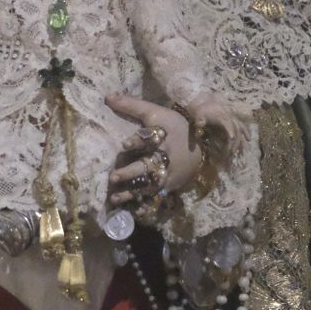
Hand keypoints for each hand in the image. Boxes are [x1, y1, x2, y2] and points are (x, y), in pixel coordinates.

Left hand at [104, 95, 196, 209]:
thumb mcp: (156, 113)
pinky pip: (157, 198)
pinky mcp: (170, 186)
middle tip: (114, 177)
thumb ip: (132, 105)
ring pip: (150, 185)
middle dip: (131, 172)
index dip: (138, 141)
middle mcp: (165, 157)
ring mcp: (169, 174)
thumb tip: (107, 97)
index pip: (151, 138)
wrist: (203, 146)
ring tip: (115, 199)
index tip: (124, 144)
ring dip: (132, 193)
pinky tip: (133, 212)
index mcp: (163, 137)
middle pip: (149, 165)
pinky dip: (145, 206)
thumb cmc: (176, 127)